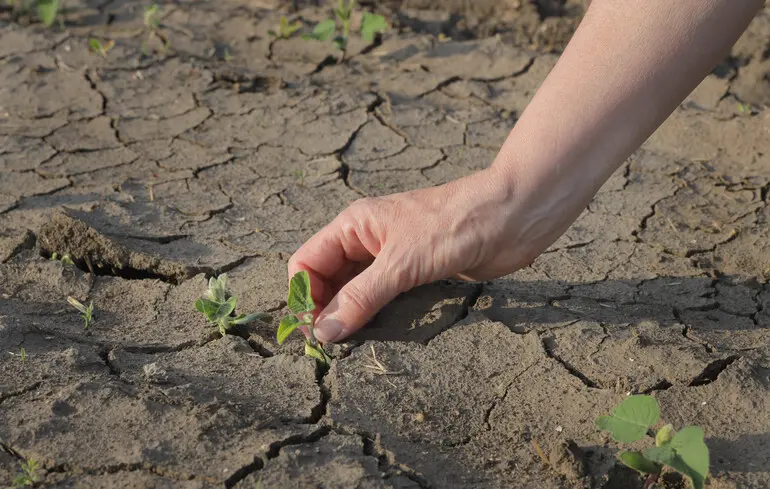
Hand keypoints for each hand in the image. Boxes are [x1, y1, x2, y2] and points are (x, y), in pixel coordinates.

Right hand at [287, 162, 586, 343]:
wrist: (510, 218)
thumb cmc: (453, 226)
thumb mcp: (400, 264)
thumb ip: (360, 299)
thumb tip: (322, 332)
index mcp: (353, 226)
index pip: (307, 262)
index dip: (303, 296)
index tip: (312, 331)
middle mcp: (367, 240)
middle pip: (328, 280)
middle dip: (325, 310)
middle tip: (331, 347)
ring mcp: (392, 257)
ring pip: (355, 291)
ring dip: (351, 316)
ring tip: (351, 347)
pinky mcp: (415, 272)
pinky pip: (383, 298)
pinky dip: (375, 316)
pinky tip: (377, 335)